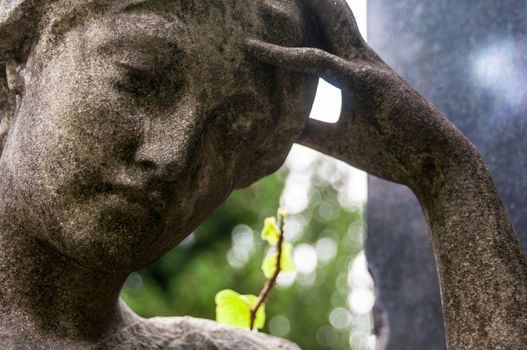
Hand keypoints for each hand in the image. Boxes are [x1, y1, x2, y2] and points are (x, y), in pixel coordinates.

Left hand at [246, 0, 473, 192]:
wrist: (436, 165)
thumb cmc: (391, 151)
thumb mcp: (338, 141)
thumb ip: (308, 130)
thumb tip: (275, 130)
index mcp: (351, 70)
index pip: (318, 36)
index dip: (295, 21)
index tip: (269, 8)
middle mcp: (358, 59)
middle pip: (324, 20)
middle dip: (301, 3)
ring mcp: (364, 66)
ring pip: (326, 24)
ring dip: (303, 4)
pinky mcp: (368, 81)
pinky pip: (321, 63)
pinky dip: (289, 57)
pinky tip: (258, 49)